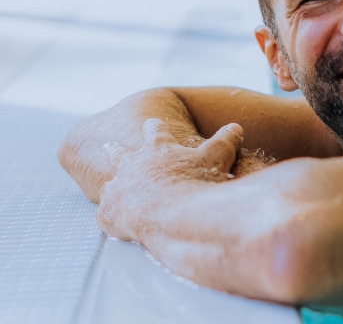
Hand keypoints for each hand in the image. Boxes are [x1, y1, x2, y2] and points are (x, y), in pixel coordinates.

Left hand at [97, 119, 242, 241]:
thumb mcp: (217, 157)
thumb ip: (225, 140)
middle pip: (118, 152)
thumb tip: (235, 127)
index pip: (155, 130)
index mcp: (157, 148)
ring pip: (109, 183)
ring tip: (111, 188)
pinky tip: (115, 220)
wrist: (174, 215)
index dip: (154, 127)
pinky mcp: (109, 213)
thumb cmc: (196, 183)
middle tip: (107, 146)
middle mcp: (131, 164)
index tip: (152, 123)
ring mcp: (117, 188)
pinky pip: (105, 213)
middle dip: (115, 149)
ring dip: (112, 186)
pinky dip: (111, 216)